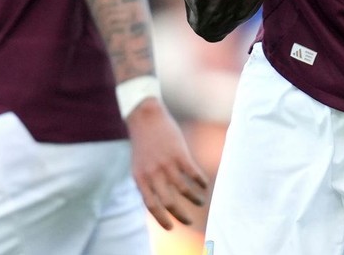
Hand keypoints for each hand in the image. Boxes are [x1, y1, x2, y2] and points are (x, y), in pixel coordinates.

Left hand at [125, 97, 208, 229]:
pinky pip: (193, 174)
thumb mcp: (139, 165)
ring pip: (184, 190)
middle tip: (189, 221)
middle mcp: (153, 174)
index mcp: (141, 178)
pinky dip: (201, 183)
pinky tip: (205, 186)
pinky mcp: (180, 154)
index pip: (152, 206)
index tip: (171, 228)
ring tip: (200, 202)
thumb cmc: (143, 143)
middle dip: (181, 215)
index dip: (162, 219)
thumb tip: (156, 203)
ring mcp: (167, 164)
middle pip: (169, 202)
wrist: (145, 117)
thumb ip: (146, 183)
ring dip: (195, 199)